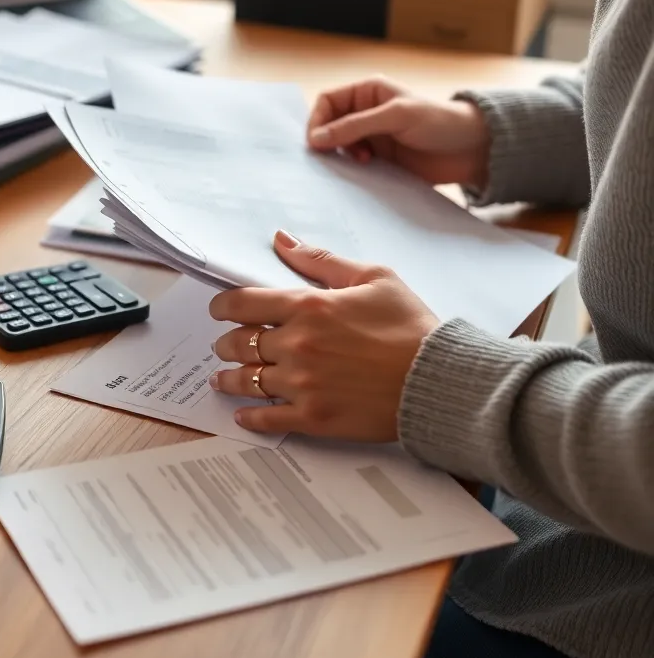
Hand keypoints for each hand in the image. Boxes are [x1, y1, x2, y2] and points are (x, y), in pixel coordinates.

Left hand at [208, 230, 437, 440]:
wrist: (439, 380)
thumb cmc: (412, 326)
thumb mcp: (373, 277)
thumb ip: (321, 261)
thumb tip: (282, 239)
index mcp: (309, 307)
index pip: (242, 303)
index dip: (222, 306)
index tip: (219, 309)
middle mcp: (297, 345)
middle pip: (238, 343)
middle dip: (227, 342)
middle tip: (226, 344)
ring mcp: (302, 384)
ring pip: (246, 380)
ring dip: (229, 377)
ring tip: (223, 377)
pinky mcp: (313, 417)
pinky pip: (267, 418)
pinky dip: (249, 417)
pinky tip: (242, 414)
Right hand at [307, 76, 490, 187]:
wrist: (472, 150)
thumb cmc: (439, 122)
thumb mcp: (395, 116)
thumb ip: (355, 126)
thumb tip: (316, 139)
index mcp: (368, 92)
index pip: (327, 101)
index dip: (317, 120)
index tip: (316, 143)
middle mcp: (366, 113)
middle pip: (328, 125)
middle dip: (326, 140)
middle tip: (331, 156)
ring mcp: (372, 138)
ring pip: (339, 147)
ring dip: (340, 156)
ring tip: (360, 161)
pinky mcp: (380, 160)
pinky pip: (353, 165)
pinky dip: (351, 169)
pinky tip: (366, 170)